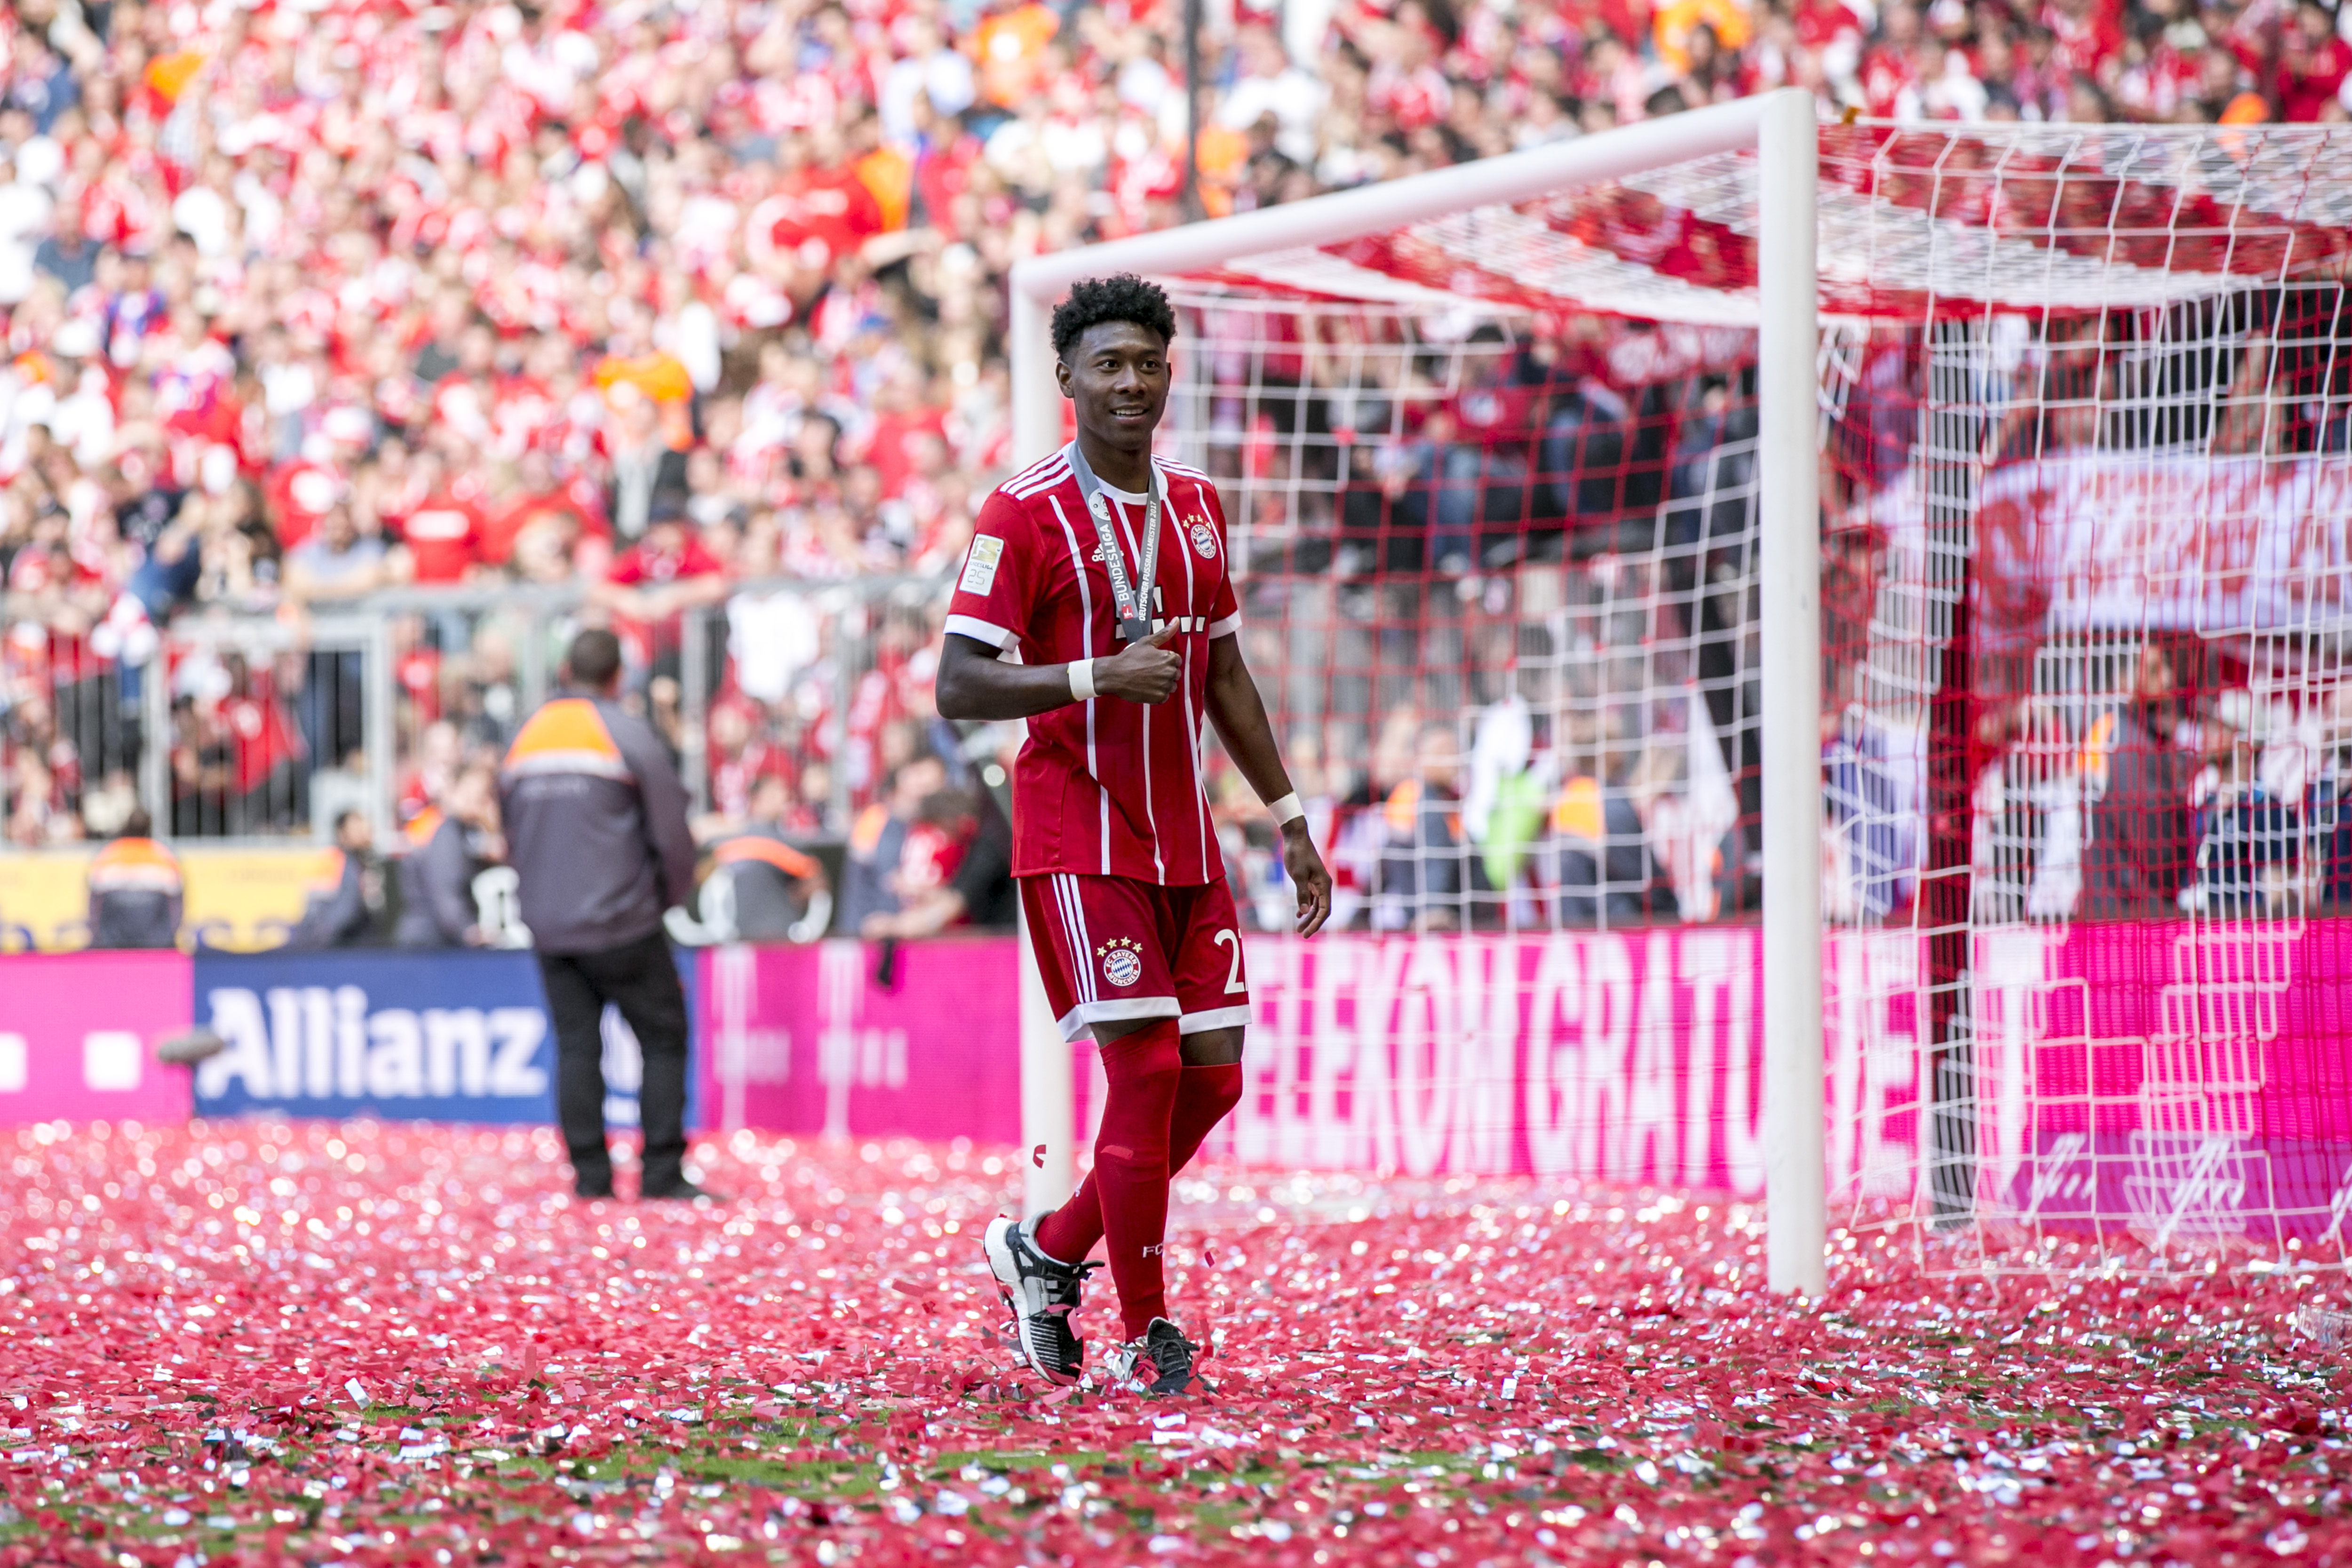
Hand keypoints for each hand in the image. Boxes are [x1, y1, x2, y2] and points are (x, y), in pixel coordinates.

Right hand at [1091, 626, 1181, 704]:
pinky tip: (1147, 687)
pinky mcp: (1159, 698)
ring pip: (1171, 686)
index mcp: (1169, 658)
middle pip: (1175, 674)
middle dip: (1165, 672)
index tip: (1154, 662)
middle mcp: (1170, 672)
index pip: (1176, 661)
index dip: (1165, 661)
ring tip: (1148, 680)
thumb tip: (1177, 620)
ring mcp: (1165, 686)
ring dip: (1162, 684)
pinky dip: (1157, 694)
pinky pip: (1164, 696)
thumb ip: (1165, 632)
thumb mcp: (1147, 641)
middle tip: (1149, 671)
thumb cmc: (1129, 658)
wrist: (1114, 675)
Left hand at [1281, 817, 1332, 936]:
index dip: (1317, 923)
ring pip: (1316, 905)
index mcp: (1324, 884)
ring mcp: (1318, 883)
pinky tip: (1299, 914)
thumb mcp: (1297, 875)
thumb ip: (1302, 894)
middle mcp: (1324, 885)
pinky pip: (1311, 898)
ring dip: (1308, 917)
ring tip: (1299, 928)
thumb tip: (1305, 912)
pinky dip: (1306, 906)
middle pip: (1322, 910)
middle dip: (1313, 923)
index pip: (1325, 910)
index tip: (1307, 933)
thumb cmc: (1297, 854)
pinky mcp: (1311, 880)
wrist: (1295, 837)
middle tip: (1302, 934)